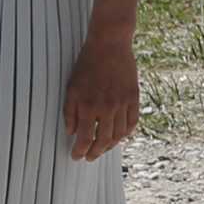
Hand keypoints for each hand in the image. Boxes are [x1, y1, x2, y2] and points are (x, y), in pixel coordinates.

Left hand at [62, 30, 141, 161]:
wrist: (110, 45)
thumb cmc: (86, 65)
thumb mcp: (71, 87)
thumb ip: (69, 112)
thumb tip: (71, 132)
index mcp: (88, 105)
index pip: (84, 137)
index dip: (80, 151)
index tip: (76, 156)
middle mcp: (106, 108)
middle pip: (103, 140)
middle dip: (95, 153)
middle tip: (89, 157)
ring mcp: (122, 103)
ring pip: (119, 134)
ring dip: (111, 146)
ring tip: (103, 149)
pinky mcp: (134, 98)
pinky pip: (132, 122)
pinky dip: (127, 133)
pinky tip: (120, 136)